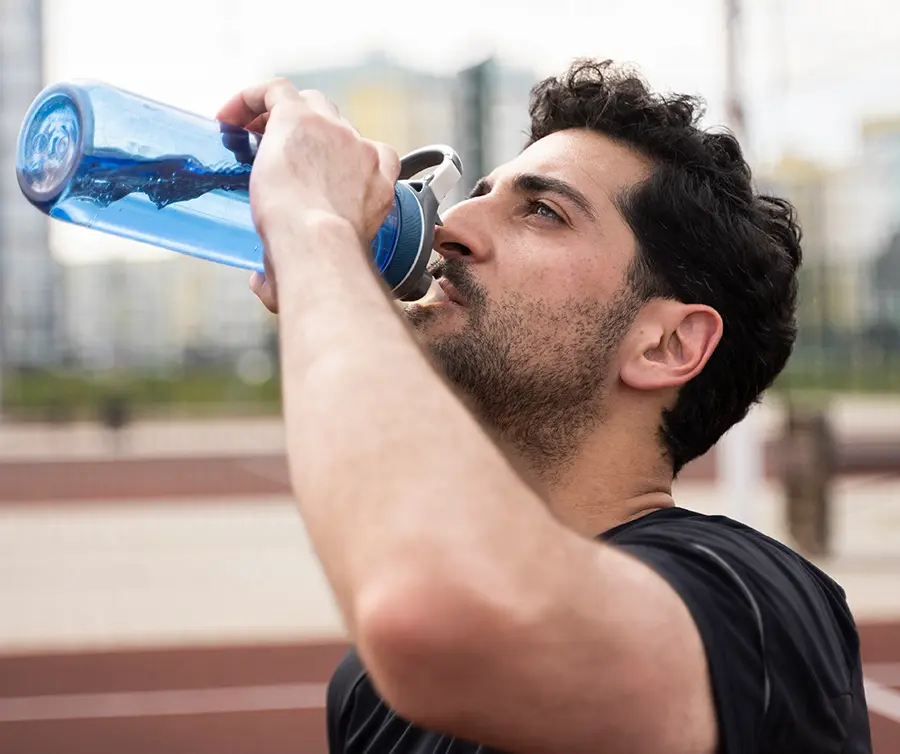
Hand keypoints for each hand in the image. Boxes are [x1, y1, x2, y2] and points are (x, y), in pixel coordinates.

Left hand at [216, 79, 400, 311]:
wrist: (322, 245)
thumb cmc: (328, 263)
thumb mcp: (321, 267)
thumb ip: (292, 273)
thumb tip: (261, 283)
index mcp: (379, 184)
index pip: (369, 156)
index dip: (342, 159)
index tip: (315, 173)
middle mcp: (361, 151)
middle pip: (335, 125)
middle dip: (309, 136)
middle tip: (275, 154)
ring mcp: (332, 130)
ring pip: (307, 103)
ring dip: (280, 115)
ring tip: (250, 135)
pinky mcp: (298, 117)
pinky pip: (275, 91)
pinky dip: (250, 98)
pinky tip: (229, 118)